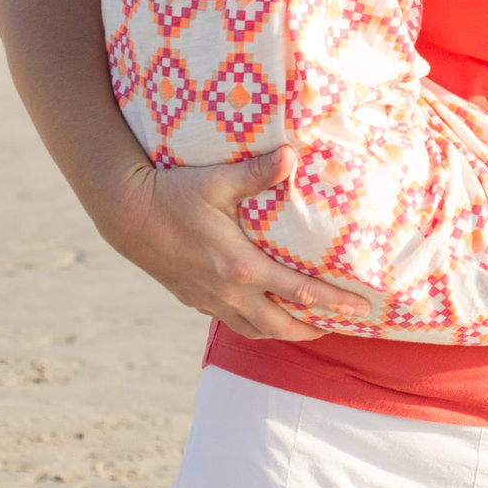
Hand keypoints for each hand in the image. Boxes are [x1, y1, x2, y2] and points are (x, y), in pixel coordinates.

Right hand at [97, 146, 373, 340]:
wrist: (125, 214)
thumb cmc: (174, 192)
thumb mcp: (218, 180)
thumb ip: (258, 172)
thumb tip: (293, 155)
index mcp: (242, 268)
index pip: (300, 293)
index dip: (334, 303)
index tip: (362, 309)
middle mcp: (228, 293)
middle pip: (281, 326)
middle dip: (316, 329)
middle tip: (345, 326)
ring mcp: (209, 300)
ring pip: (255, 331)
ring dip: (286, 332)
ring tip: (311, 327)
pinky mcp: (194, 299)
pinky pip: (232, 323)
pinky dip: (256, 326)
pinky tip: (265, 315)